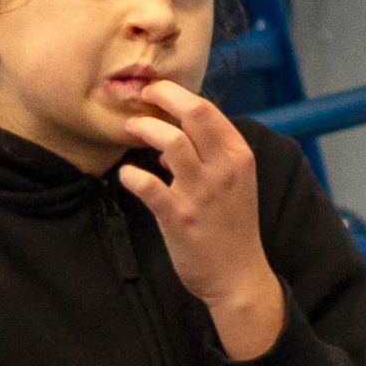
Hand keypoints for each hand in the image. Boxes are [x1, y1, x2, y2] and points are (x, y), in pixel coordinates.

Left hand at [120, 81, 287, 361]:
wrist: (238, 276)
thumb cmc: (233, 227)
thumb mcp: (235, 184)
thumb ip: (210, 158)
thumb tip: (169, 143)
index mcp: (239, 156)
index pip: (209, 110)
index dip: (177, 94)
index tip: (156, 90)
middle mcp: (224, 169)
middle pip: (194, 114)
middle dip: (162, 96)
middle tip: (140, 96)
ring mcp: (202, 192)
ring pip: (171, 141)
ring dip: (145, 129)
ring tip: (129, 129)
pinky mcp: (180, 217)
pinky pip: (148, 185)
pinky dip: (131, 176)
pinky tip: (126, 175)